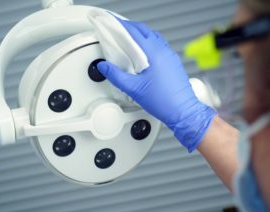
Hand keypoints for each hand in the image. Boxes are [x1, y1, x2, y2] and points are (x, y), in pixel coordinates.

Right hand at [97, 19, 215, 151]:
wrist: (183, 111)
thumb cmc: (163, 101)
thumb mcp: (134, 89)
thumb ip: (116, 76)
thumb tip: (104, 67)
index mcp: (154, 54)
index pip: (135, 32)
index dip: (122, 25)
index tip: (112, 22)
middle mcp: (164, 51)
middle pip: (145, 31)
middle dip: (130, 27)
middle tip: (118, 28)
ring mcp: (171, 56)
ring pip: (154, 37)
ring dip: (140, 35)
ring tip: (129, 39)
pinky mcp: (174, 62)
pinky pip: (160, 46)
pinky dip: (149, 43)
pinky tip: (143, 52)